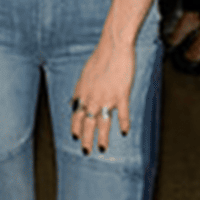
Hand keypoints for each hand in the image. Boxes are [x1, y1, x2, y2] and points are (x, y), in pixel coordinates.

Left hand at [70, 39, 134, 154]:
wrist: (113, 47)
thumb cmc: (100, 58)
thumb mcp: (85, 75)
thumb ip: (81, 89)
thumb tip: (76, 100)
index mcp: (82, 92)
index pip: (75, 114)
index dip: (75, 127)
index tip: (74, 137)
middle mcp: (91, 98)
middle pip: (86, 123)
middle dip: (85, 139)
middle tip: (85, 151)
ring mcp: (106, 98)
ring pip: (102, 123)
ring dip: (102, 138)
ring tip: (102, 148)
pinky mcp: (121, 95)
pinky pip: (122, 114)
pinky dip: (124, 124)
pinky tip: (125, 132)